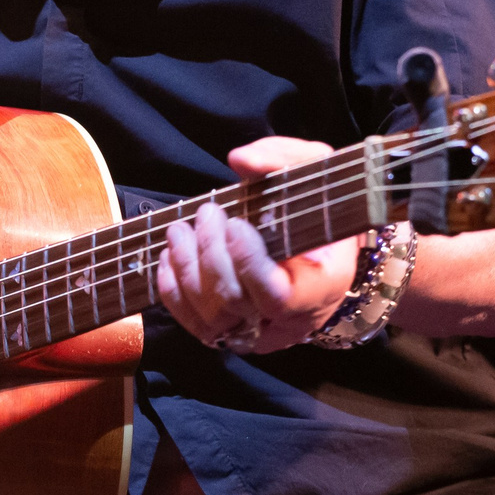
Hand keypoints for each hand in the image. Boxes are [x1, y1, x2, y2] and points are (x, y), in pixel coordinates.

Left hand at [157, 137, 356, 355]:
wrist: (321, 245)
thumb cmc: (319, 206)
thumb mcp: (315, 171)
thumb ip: (282, 159)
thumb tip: (241, 160)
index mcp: (322, 286)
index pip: (277, 296)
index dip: (247, 263)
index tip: (235, 223)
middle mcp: (292, 321)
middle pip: (236, 303)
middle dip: (210, 253)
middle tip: (207, 213)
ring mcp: (260, 332)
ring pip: (210, 319)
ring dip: (186, 267)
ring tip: (181, 229)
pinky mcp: (233, 334)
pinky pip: (195, 326)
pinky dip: (173, 290)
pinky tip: (172, 256)